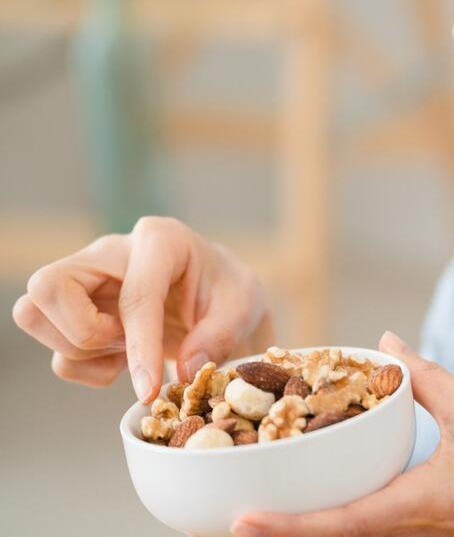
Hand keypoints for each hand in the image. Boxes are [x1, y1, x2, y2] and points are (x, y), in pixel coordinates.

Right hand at [11, 216, 274, 402]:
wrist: (219, 298)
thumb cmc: (230, 294)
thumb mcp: (243, 309)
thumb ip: (219, 336)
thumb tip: (186, 371)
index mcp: (162, 240)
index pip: (135, 293)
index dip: (139, 344)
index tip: (149, 388)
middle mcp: (112, 251)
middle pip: (48, 286)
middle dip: (84, 332)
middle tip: (126, 346)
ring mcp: (86, 278)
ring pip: (33, 314)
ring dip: (78, 350)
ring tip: (125, 352)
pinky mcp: (74, 310)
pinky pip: (54, 351)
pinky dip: (83, 367)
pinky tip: (121, 360)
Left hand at [231, 331, 453, 536]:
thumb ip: (427, 378)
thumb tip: (388, 342)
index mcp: (411, 505)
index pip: (334, 524)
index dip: (283, 526)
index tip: (240, 521)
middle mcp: (410, 526)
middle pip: (336, 533)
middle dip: (287, 525)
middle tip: (242, 504)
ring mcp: (424, 531)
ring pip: (357, 530)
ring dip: (316, 516)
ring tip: (280, 492)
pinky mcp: (438, 524)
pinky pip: (382, 519)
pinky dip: (351, 503)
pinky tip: (344, 478)